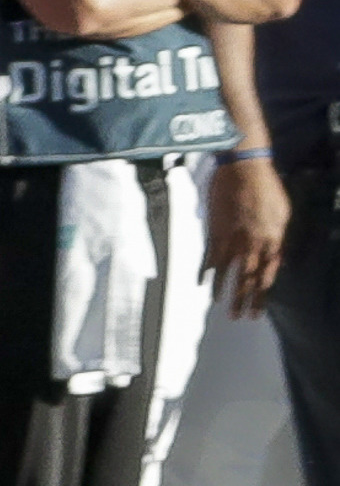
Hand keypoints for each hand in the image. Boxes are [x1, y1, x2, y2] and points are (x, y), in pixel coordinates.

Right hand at [207, 155, 290, 318]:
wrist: (244, 168)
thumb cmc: (267, 187)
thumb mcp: (283, 214)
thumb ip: (278, 237)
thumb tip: (277, 256)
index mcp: (272, 240)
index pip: (268, 274)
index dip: (262, 294)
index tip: (257, 310)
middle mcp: (252, 243)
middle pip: (248, 278)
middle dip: (244, 300)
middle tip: (240, 317)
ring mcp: (232, 237)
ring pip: (228, 270)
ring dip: (224, 290)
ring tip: (221, 306)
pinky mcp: (215, 230)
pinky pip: (211, 255)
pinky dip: (206, 270)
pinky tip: (202, 283)